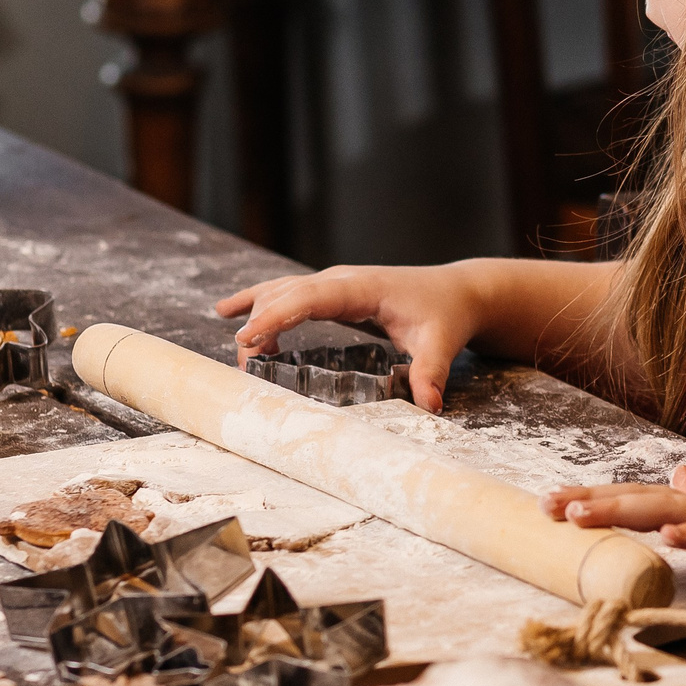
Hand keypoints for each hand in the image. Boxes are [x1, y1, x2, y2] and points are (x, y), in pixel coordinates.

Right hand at [213, 264, 481, 411]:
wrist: (458, 292)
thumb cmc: (447, 314)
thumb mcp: (441, 344)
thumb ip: (431, 373)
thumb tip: (428, 406)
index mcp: (363, 287)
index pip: (312, 296)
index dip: (279, 314)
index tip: (250, 336)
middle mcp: (343, 280)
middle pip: (289, 294)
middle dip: (260, 322)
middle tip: (242, 359)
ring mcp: (336, 283)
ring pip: (283, 291)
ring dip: (256, 313)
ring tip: (238, 348)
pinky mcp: (334, 292)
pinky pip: (289, 294)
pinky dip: (260, 302)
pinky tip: (227, 311)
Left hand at [541, 465, 685, 582]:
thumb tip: (676, 474)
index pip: (638, 499)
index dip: (594, 500)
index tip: (549, 503)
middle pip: (639, 500)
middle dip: (590, 504)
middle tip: (544, 506)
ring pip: (669, 511)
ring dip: (622, 512)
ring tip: (579, 517)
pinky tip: (667, 536)